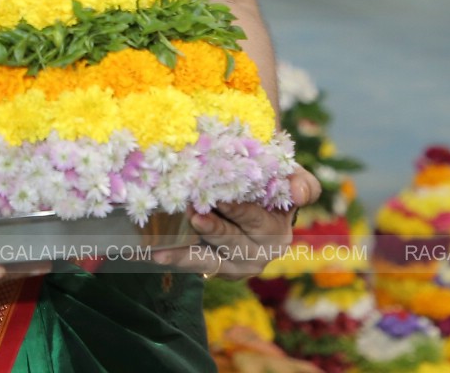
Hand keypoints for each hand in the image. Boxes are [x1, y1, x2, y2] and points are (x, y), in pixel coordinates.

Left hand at [157, 169, 320, 279]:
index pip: (256, 220)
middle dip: (213, 230)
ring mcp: (233, 266)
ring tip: (160, 251)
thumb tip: (300, 193)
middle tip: (194, 217)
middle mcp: (256, 254)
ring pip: (208, 263)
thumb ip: (302, 183)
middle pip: (232, 243)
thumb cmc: (272, 184)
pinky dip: (171, 259)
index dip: (239, 210)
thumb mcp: (291, 179)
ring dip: (184, 256)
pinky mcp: (213, 269)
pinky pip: (191, 266)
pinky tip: (148, 254)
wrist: (258, 201)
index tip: (222, 199)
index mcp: (276, 232)